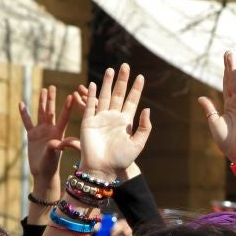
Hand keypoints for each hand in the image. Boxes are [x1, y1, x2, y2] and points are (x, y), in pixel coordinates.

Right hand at [19, 86, 77, 181]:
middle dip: (51, 99)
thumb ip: (55, 148)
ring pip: (41, 113)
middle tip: (52, 86)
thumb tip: (57, 143)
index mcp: (59, 133)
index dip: (66, 107)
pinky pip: (27, 122)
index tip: (71, 95)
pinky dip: (24, 113)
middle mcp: (51, 130)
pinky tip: (22, 103)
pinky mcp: (32, 135)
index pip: (63, 117)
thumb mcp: (53, 156)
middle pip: (51, 111)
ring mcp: (41, 132)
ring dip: (42, 102)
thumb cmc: (51, 166)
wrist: (43, 173)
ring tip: (43, 90)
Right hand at [79, 64, 151, 178]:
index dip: (136, 89)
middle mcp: (113, 118)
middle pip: (118, 94)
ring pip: (104, 96)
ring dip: (107, 83)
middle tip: (125, 65)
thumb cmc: (121, 160)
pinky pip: (90, 105)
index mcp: (126, 122)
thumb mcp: (138, 144)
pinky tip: (93, 84)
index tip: (141, 76)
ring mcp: (100, 119)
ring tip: (110, 69)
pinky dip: (91, 95)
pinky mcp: (88, 122)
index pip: (132, 101)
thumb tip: (147, 109)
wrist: (102, 169)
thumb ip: (144, 127)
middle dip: (122, 80)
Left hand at [197, 50, 235, 162]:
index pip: (226, 85)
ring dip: (235, 67)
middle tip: (227, 52)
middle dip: (229, 66)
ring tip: (231, 55)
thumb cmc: (227, 141)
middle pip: (232, 80)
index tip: (224, 62)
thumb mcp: (214, 121)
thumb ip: (209, 108)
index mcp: (229, 106)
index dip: (224, 73)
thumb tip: (201, 97)